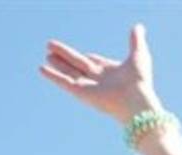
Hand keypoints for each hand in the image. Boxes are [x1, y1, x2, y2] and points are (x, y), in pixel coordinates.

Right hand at [39, 24, 160, 123]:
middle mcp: (99, 80)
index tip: (86, 55)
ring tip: (47, 54)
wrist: (136, 101)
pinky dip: (52, 76)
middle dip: (65, 56)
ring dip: (57, 63)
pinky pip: (63, 82)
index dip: (91, 58)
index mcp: (112, 72)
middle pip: (78, 64)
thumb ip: (136, 41)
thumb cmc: (140, 82)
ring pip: (69, 71)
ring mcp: (89, 86)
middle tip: (50, 47)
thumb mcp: (139, 55)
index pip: (96, 62)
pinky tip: (41, 69)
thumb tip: (139, 26)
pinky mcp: (80, 93)